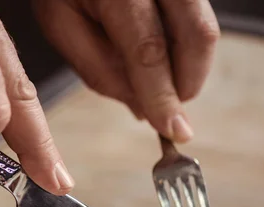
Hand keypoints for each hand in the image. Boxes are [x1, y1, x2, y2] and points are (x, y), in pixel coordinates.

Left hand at [32, 0, 219, 142]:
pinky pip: (197, 17)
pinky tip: (158, 57)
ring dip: (187, 67)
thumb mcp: (60, 24)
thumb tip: (143, 107)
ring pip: (204, 27)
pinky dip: (183, 48)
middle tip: (169, 109)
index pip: (148, 50)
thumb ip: (99, 70)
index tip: (175, 131)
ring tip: (156, 81)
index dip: (164, 96)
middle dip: (188, 83)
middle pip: (198, 34)